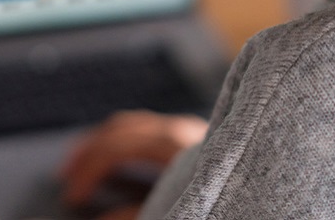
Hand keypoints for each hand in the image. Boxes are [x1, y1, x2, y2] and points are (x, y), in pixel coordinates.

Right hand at [60, 110, 207, 215]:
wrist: (270, 198)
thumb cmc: (220, 202)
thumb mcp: (171, 210)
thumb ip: (132, 214)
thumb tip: (101, 219)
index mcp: (170, 143)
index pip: (112, 149)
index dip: (86, 173)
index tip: (72, 197)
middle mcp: (177, 127)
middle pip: (118, 130)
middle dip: (86, 152)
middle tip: (64, 174)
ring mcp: (188, 128)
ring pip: (133, 125)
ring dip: (102, 142)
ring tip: (82, 162)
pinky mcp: (197, 136)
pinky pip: (151, 130)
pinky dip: (125, 142)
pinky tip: (115, 162)